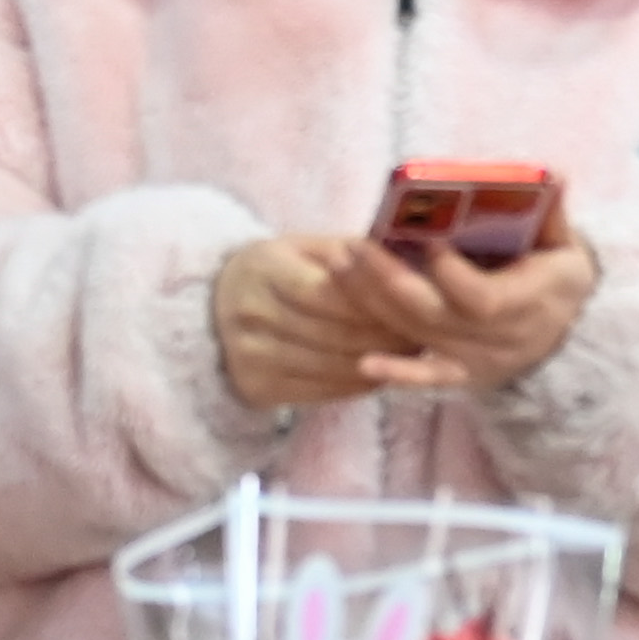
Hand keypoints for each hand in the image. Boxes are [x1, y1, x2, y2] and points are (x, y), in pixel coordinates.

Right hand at [212, 235, 395, 414]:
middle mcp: (251, 312)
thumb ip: (351, 254)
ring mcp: (251, 354)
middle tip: (423, 337)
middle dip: (385, 337)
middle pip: (333, 333)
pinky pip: (320, 391)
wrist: (215, 307)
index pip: (327, 292)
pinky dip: (356, 386)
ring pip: (331, 367)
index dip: (373, 304)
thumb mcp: (305, 247)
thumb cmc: (279, 271)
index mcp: (264, 267)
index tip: (412, 307)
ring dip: (378, 365)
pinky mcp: (257, 386)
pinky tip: (380, 374)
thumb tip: (403, 268)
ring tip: (409, 357)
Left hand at [330, 226, 600, 395]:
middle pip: (433, 313)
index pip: (481, 298)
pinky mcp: (462, 374)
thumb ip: (554, 212)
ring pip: (417, 333)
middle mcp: (497, 337)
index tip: (427, 237)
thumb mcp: (565, 246)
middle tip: (354, 245)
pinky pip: (428, 377)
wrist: (573, 338)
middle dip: (388, 278)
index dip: (451, 273)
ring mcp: (477, 359)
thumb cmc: (560, 280)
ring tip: (338, 266)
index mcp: (526, 302)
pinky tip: (364, 364)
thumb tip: (555, 173)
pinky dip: (397, 373)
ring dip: (373, 302)